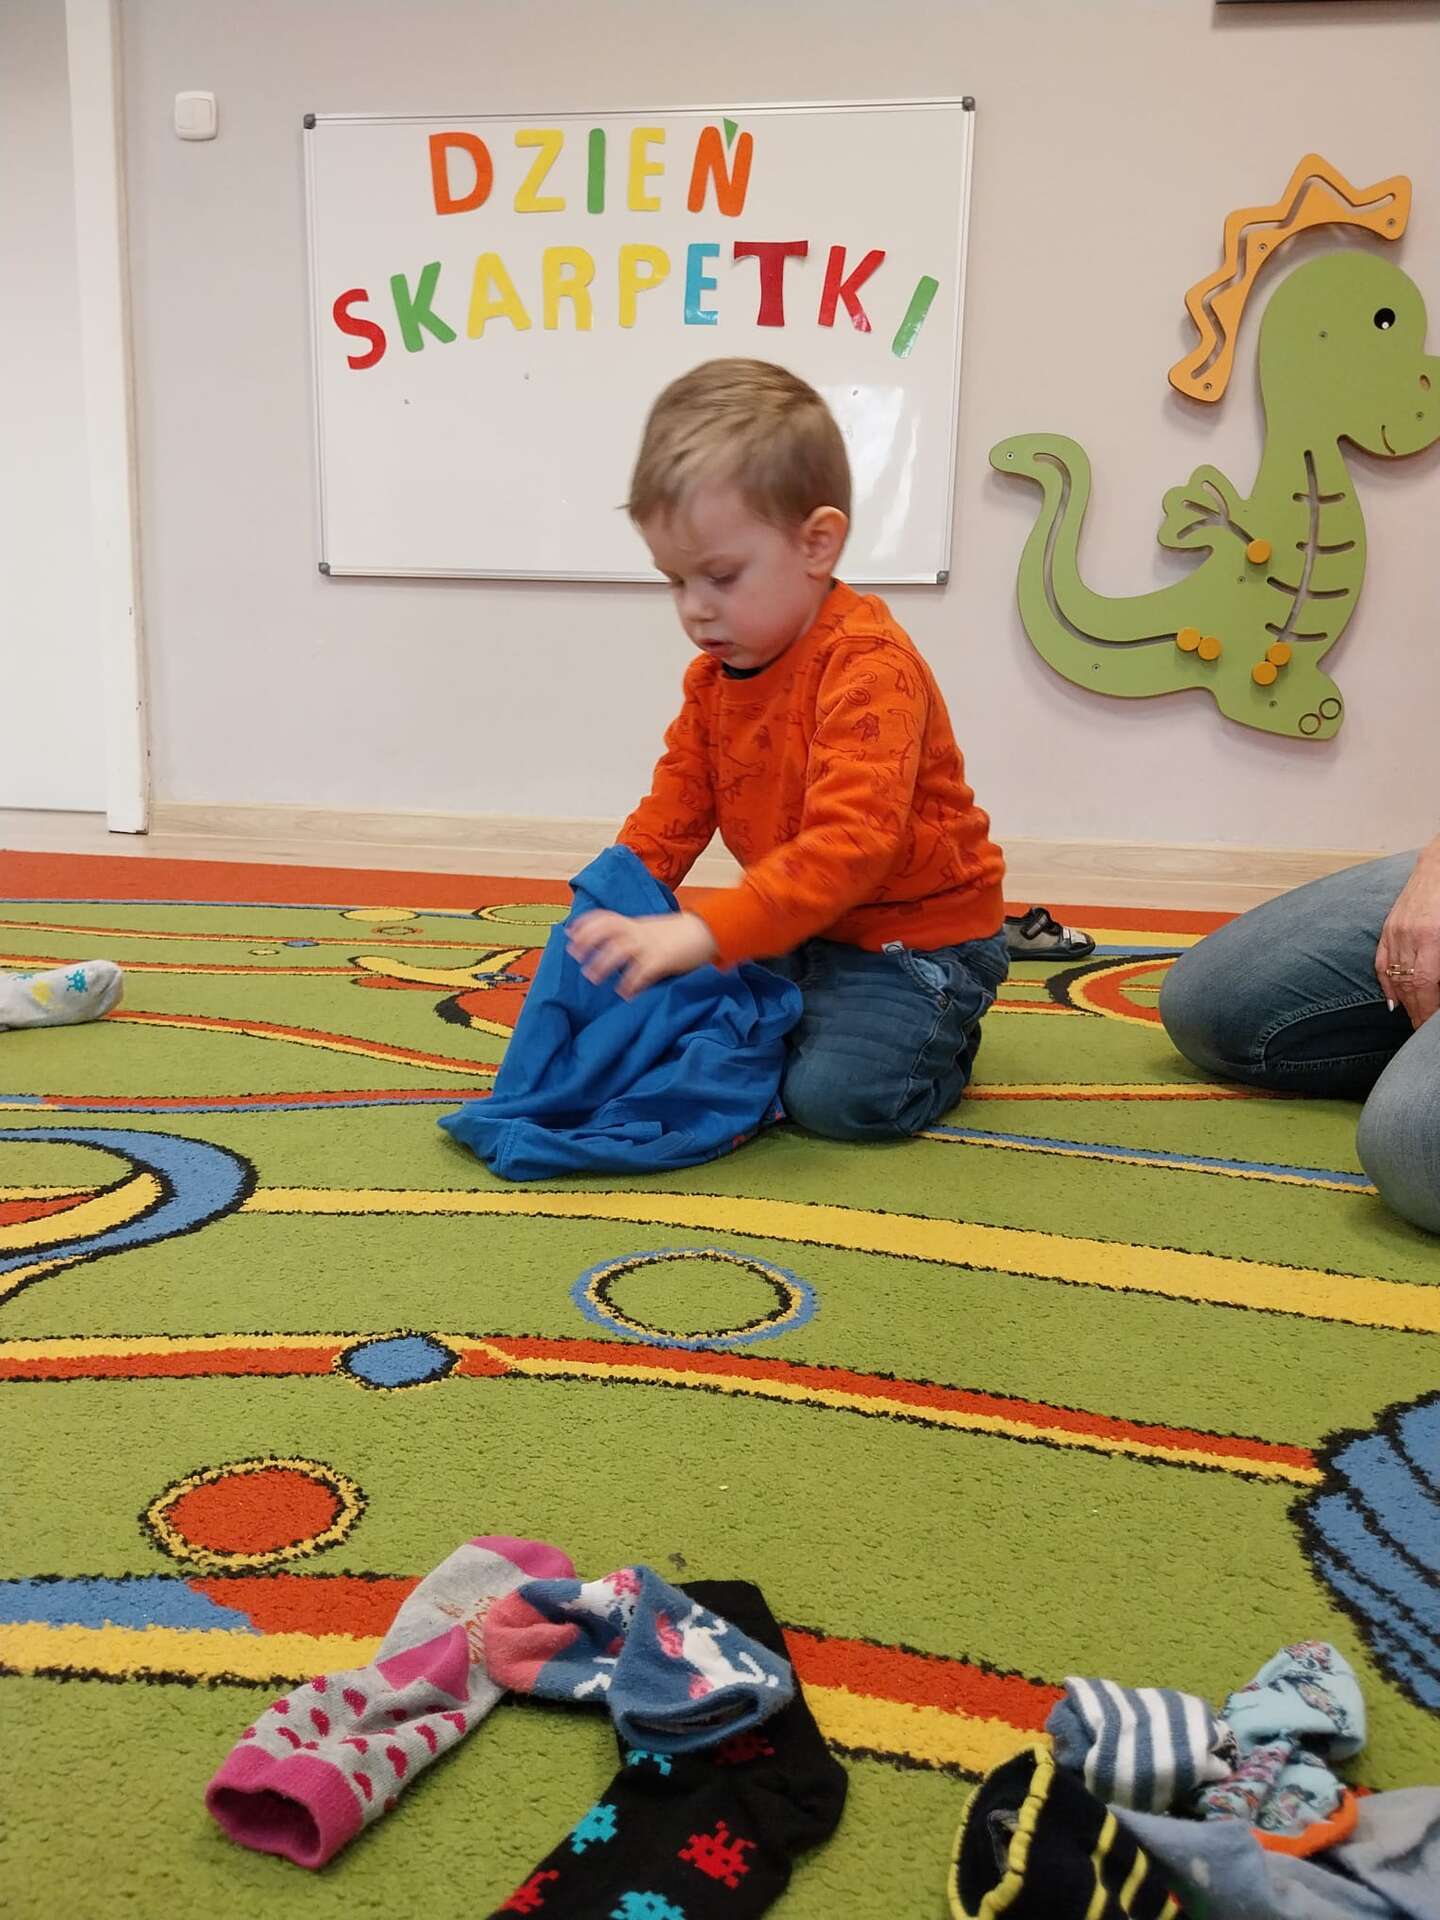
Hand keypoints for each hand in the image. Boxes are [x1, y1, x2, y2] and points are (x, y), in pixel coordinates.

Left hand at [567, 910, 717, 999]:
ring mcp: (650, 944)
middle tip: (576, 956)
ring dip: (603, 963)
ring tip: (592, 977)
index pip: (605, 917)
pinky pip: (641, 971)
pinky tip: (624, 993)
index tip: (569, 933)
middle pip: (607, 931)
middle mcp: (639, 931)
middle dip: (588, 941)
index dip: (586, 924)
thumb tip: (611, 949)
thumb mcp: (651, 930)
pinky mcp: (662, 959)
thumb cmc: (678, 935)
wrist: (707, 932)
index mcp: (635, 924)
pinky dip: (630, 983)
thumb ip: (633, 936)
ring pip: (619, 949)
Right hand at [1375, 841, 1439, 1027]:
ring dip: (1404, 1003)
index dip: (1426, 1012)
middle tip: (1422, 1032)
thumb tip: (1439, 987)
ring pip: (1394, 977)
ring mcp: (1395, 931)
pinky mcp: (1388, 926)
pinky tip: (1393, 1000)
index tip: (1428, 1028)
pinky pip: (1382, 962)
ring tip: (1413, 1020)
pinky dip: (1386, 984)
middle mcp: (1409, 936)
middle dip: (1416, 1013)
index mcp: (1431, 937)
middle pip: (1408, 986)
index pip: (1425, 986)